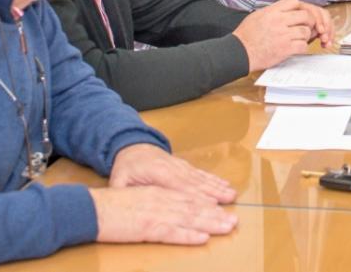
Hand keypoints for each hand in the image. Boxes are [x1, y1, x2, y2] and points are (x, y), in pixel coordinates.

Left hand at [92, 143, 238, 243]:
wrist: (132, 145)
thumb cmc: (126, 166)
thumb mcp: (118, 181)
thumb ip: (124, 193)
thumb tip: (127, 206)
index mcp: (158, 173)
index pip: (179, 187)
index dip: (196, 196)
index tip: (211, 205)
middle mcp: (174, 168)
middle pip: (196, 184)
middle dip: (214, 194)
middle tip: (230, 203)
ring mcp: (181, 166)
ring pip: (202, 178)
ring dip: (218, 187)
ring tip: (232, 194)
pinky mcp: (185, 166)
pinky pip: (201, 174)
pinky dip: (214, 179)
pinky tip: (225, 184)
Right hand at [233, 0, 328, 70]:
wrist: (239, 52)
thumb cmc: (245, 36)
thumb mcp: (257, 16)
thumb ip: (272, 11)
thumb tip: (283, 10)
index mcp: (272, 11)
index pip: (294, 2)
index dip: (299, 8)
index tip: (298, 14)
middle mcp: (279, 21)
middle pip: (305, 15)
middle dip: (308, 21)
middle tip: (304, 26)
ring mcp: (283, 35)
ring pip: (306, 31)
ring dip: (305, 36)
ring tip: (299, 39)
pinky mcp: (285, 49)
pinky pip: (303, 46)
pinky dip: (302, 47)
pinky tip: (296, 48)